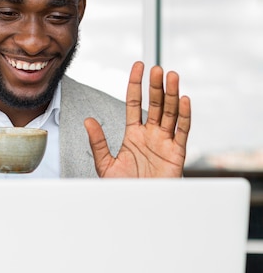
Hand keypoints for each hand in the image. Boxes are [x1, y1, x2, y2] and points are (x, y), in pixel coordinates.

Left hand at [84, 61, 190, 177]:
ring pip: (170, 113)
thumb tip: (88, 120)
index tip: (138, 66)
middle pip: (155, 104)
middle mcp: (150, 134)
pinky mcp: (176, 153)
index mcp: (133, 134)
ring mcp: (164, 142)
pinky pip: (182, 131)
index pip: (134, 103)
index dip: (136, 85)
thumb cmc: (124, 187)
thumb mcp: (106, 164)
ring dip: (172, 94)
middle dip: (155, 87)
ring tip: (171, 76)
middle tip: (156, 69)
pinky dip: (184, 116)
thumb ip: (98, 142)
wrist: (138, 207)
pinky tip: (184, 100)